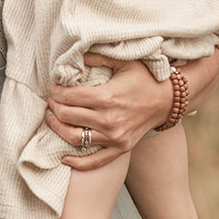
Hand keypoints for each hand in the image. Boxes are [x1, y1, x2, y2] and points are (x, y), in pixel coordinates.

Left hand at [48, 49, 218, 170]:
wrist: (167, 101)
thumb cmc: (145, 79)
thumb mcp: (125, 62)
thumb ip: (99, 57)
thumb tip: (77, 56)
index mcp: (108, 97)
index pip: (69, 97)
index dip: (56, 91)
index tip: (54, 87)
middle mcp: (109, 119)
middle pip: (67, 116)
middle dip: (53, 107)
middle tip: (50, 101)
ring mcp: (115, 137)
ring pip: (74, 138)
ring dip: (58, 129)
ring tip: (51, 120)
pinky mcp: (120, 148)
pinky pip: (94, 161)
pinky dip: (77, 162)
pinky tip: (64, 158)